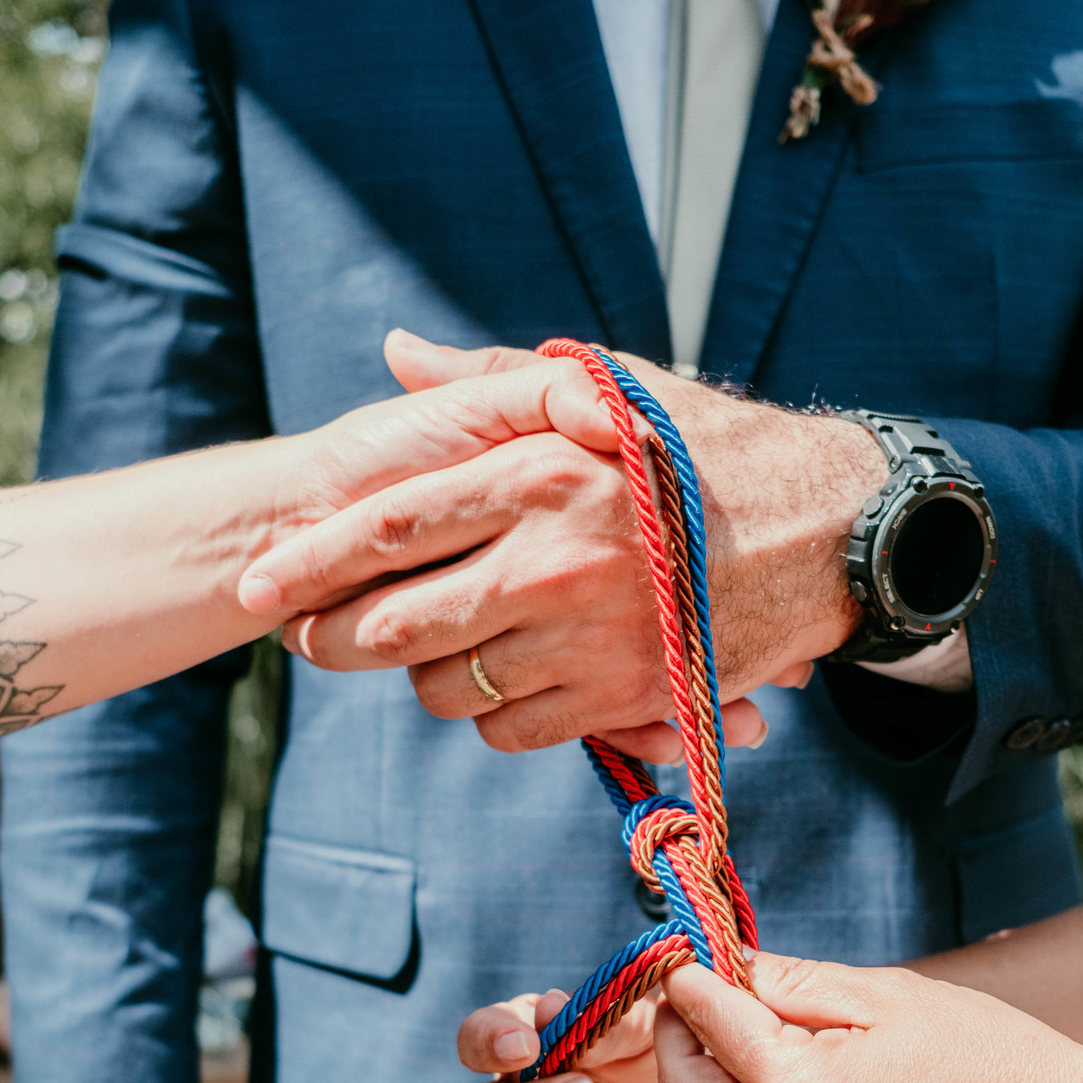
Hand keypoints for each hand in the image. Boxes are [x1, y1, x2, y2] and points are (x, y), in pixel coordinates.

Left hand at [248, 331, 885, 757]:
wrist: (822, 532)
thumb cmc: (703, 452)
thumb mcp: (606, 392)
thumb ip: (493, 378)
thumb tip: (396, 352)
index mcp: (545, 471)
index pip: (394, 524)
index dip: (312, 558)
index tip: (259, 581)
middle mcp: (560, 558)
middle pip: (401, 621)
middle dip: (332, 638)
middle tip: (304, 638)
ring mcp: (593, 637)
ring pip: (449, 687)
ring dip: (418, 677)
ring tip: (416, 653)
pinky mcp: (626, 698)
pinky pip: (512, 730)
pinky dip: (487, 716)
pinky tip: (494, 682)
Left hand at [655, 951, 1082, 1082]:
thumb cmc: (976, 1044)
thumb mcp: (879, 992)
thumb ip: (789, 980)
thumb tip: (723, 963)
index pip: (709, 1026)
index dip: (685, 982)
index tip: (679, 955)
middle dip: (679, 1039)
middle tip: (691, 994)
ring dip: (735, 1073)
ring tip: (768, 1024)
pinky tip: (827, 1076)